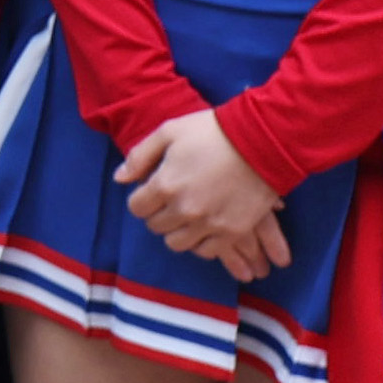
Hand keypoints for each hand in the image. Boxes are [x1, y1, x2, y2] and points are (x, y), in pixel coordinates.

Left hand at [116, 108, 288, 276]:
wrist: (263, 141)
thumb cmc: (212, 132)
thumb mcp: (168, 132)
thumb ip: (140, 157)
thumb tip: (120, 178)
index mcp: (164, 185)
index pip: (137, 208)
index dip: (142, 199)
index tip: (152, 192)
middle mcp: (184, 209)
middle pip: (156, 226)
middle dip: (158, 214)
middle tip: (171, 202)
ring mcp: (209, 223)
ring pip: (178, 243)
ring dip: (178, 231)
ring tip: (187, 216)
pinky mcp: (233, 231)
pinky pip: (208, 250)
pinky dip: (202, 242)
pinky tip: (204, 227)